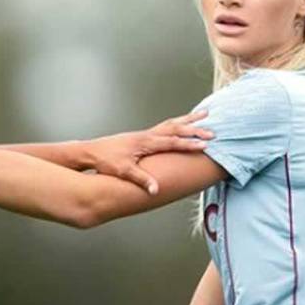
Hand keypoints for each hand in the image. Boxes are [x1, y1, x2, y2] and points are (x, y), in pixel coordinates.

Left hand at [85, 110, 212, 193]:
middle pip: (176, 129)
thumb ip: (141, 179)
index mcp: (146, 142)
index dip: (189, 144)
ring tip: (204, 114)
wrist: (91, 151)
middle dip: (195, 130)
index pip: (172, 142)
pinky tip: (183, 123)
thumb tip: (155, 190)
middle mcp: (148, 135)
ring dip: (189, 120)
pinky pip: (166, 126)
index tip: (204, 145)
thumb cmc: (106, 161)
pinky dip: (178, 123)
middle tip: (212, 131)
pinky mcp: (144, 136)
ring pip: (172, 124)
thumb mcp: (123, 171)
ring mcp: (146, 133)